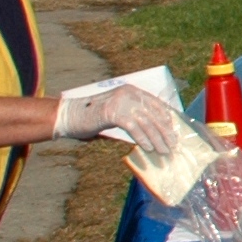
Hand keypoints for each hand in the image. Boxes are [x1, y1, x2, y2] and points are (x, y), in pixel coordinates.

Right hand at [56, 84, 182, 147]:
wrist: (67, 116)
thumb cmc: (92, 118)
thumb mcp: (117, 114)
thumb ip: (133, 117)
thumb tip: (153, 132)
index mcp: (131, 91)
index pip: (156, 104)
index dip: (167, 118)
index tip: (174, 131)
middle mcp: (128, 93)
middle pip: (153, 114)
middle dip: (165, 131)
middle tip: (173, 145)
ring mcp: (120, 102)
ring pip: (146, 122)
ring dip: (157, 139)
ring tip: (164, 151)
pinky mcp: (112, 112)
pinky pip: (133, 128)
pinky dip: (142, 139)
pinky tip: (148, 149)